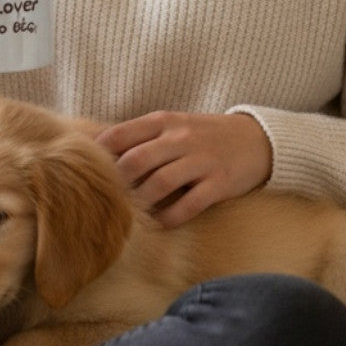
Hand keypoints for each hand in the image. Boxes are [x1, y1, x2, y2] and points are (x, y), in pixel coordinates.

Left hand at [96, 111, 272, 227]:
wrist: (258, 139)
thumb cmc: (205, 136)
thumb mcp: (174, 125)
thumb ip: (141, 136)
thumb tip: (95, 150)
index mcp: (164, 121)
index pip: (119, 135)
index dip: (98, 156)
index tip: (87, 174)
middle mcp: (180, 138)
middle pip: (135, 161)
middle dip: (117, 184)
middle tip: (107, 201)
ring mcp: (201, 160)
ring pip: (159, 184)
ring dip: (141, 203)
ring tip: (130, 216)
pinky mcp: (220, 183)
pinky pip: (188, 205)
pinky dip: (170, 218)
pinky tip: (159, 225)